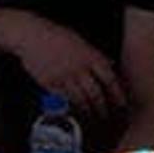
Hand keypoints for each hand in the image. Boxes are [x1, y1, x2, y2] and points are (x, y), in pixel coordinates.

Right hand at [0, 10, 128, 125]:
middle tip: (107, 116)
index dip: (118, 94)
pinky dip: (70, 107)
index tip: (122, 104)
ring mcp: (64, 76)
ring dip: (88, 111)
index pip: (110, 79)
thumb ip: (96, 55)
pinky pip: (63, 99)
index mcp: (90, 56)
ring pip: (80, 100)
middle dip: (103, 108)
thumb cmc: (57, 36)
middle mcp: (78, 67)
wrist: (31, 35)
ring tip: (92, 117)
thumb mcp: (81, 41)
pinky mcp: (49, 83)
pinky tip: (75, 111)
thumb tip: (110, 66)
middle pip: (96, 94)